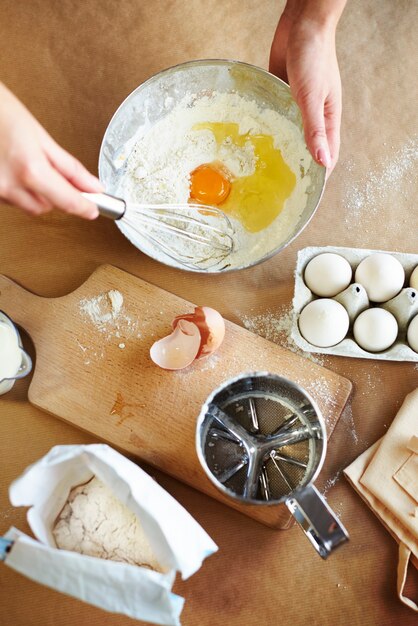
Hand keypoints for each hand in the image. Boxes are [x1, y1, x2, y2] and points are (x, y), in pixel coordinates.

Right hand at [0, 82, 101, 218]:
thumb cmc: (1, 112)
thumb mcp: (41, 137)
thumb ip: (70, 167)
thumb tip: (93, 186)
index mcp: (30, 170)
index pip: (66, 201)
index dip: (84, 207)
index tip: (92, 210)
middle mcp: (10, 185)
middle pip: (46, 207)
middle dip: (54, 194)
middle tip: (53, 171)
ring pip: (28, 206)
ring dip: (35, 193)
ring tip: (26, 163)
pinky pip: (11, 200)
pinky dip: (18, 190)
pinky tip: (13, 169)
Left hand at [270, 2, 345, 173]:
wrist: (302, 23)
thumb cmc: (314, 56)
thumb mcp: (313, 97)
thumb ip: (315, 129)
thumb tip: (322, 161)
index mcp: (328, 119)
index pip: (327, 155)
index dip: (318, 176)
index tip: (304, 194)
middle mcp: (314, 116)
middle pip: (306, 148)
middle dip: (295, 167)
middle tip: (278, 189)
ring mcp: (297, 106)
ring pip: (289, 134)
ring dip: (278, 149)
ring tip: (261, 170)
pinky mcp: (281, 94)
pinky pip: (275, 116)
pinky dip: (267, 128)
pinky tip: (253, 140)